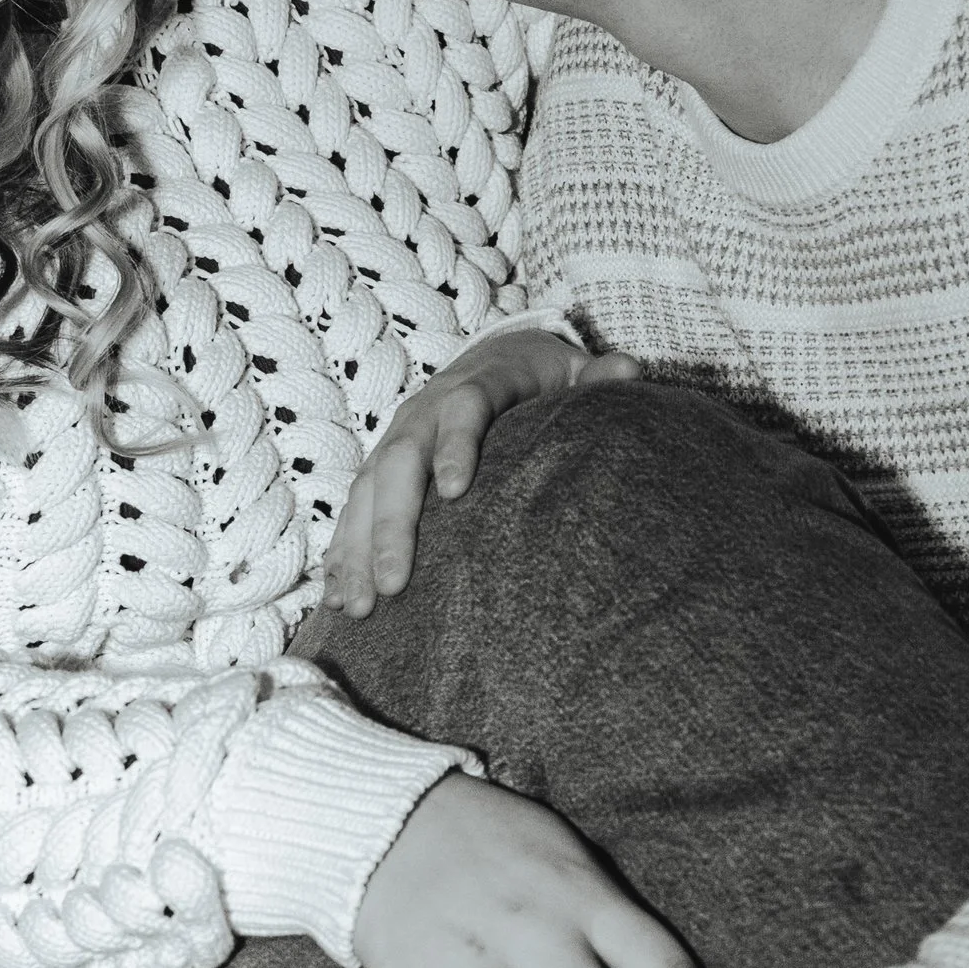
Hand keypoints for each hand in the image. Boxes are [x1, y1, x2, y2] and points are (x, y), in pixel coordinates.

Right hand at [324, 331, 637, 615]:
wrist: (493, 360)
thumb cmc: (539, 380)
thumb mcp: (571, 372)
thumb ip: (597, 375)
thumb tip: (629, 369)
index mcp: (473, 388)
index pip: (464, 410)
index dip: (457, 446)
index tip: (456, 491)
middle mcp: (423, 413)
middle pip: (400, 463)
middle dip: (392, 525)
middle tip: (395, 583)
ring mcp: (396, 442)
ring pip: (365, 493)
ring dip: (357, 550)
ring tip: (361, 607)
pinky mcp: (379, 471)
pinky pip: (352, 512)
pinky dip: (342, 554)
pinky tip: (339, 599)